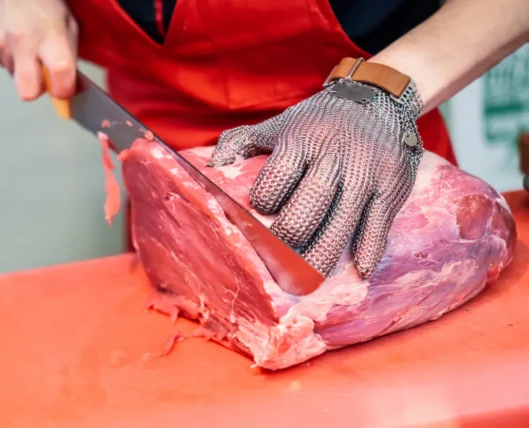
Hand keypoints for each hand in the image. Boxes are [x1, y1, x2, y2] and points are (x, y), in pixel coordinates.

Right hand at [0, 0, 78, 99]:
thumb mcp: (68, 23)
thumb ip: (67, 55)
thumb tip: (65, 84)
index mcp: (50, 37)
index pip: (59, 81)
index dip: (64, 90)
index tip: (64, 87)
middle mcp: (22, 42)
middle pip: (27, 92)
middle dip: (36, 88)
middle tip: (41, 73)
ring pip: (13, 75)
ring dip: (21, 65)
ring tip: (26, 40)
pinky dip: (7, 53)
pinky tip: (11, 33)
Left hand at [208, 79, 424, 277]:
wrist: (377, 100)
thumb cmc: (317, 121)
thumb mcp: (280, 123)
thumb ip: (242, 142)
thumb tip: (209, 168)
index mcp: (302, 138)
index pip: (280, 175)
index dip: (266, 200)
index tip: (261, 213)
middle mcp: (336, 156)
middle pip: (310, 204)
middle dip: (290, 235)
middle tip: (277, 258)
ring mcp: (367, 174)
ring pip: (342, 224)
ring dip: (322, 256)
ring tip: (305, 280)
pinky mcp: (392, 188)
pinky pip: (378, 226)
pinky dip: (368, 250)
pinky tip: (358, 270)